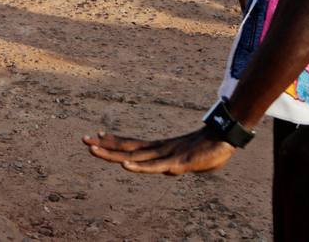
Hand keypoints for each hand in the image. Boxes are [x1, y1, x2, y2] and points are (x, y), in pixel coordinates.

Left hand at [84, 127, 235, 175]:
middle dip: (104, 145)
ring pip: (134, 156)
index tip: (96, 136)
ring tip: (92, 148)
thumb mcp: (187, 161)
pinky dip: (139, 167)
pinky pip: (154, 167)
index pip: (132, 144)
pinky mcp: (176, 163)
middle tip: (83, 139)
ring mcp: (165, 155)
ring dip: (112, 153)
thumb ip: (175, 166)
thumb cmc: (208, 150)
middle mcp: (158, 149)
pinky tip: (125, 166)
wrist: (225, 138)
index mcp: (159, 148)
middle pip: (126, 148)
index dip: (114, 141)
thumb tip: (167, 171)